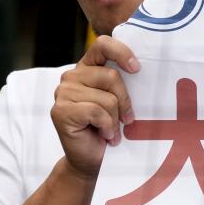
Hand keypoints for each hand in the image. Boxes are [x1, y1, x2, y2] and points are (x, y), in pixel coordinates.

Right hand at [51, 36, 140, 179]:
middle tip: (126, 120)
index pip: (103, 45)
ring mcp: (63, 93)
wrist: (91, 160)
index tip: (137, 69)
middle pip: (111, 76)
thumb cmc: (109, 129)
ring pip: (106, 98)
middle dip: (125, 101)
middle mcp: (72, 76)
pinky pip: (97, 112)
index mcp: (88, 68)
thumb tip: (142, 71)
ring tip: (110, 130)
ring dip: (114, 119)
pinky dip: (106, 127)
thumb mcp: (119, 102)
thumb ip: (122, 84)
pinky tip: (103, 135)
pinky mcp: (60, 111)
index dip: (121, 52)